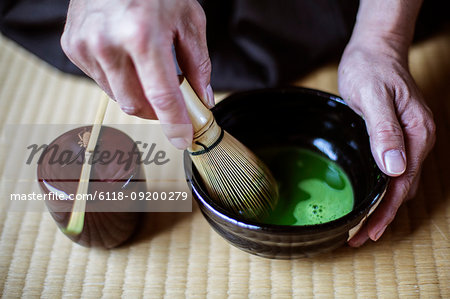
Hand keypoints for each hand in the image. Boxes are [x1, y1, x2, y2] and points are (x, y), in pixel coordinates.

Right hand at [61, 0, 213, 148]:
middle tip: (172, 99)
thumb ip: (198, 64)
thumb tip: (203, 99)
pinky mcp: (73, 47)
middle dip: (158, 111)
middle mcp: (108, 43)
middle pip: (136, 105)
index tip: (183, 139)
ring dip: (139, 94)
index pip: (161, 97)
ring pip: (118, 97)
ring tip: (149, 68)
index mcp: (142, 35)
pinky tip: (127, 57)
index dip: (175, 123)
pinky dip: (120, 79)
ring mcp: (86, 46)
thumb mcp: (189, 19)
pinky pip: (102, 81)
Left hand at [338, 37, 435, 245]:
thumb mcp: (373, 95)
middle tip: (358, 238)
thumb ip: (384, 131)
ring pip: (399, 183)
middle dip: (382, 217)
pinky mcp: (397, 137)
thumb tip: (395, 168)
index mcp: (417, 134)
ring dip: (383, 207)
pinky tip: (371, 198)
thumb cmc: (371, 69)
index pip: (402, 184)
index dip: (385, 212)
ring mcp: (410, 140)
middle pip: (403, 189)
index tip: (367, 232)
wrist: (375, 50)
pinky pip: (393, 171)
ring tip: (362, 227)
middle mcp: (418, 141)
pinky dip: (382, 189)